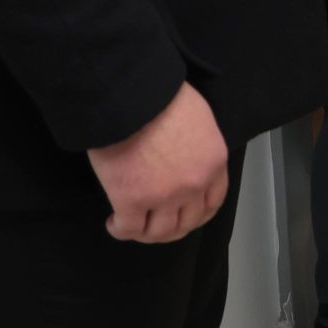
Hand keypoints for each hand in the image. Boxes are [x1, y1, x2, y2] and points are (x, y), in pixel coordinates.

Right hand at [87, 81, 229, 242]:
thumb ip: (198, 144)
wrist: (130, 95)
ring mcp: (164, 196)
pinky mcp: (131, 201)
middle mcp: (194, 184)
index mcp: (213, 162)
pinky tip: (113, 222)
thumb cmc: (161, 96)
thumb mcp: (197, 117)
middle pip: (187, 222)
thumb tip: (184, 155)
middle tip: (155, 223)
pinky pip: (128, 229)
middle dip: (171, 227)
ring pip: (159, 232)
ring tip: (132, 224)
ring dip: (146, 232)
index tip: (184, 214)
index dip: (198, 213)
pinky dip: (119, 230)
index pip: (213, 201)